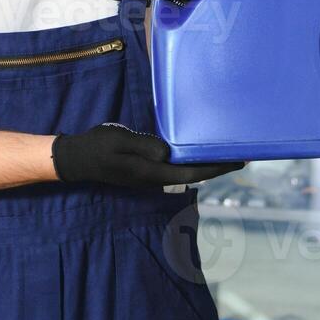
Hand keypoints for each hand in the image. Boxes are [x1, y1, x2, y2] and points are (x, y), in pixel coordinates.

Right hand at [51, 124, 242, 188]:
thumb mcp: (120, 141)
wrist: (77, 159)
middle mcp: (156, 178)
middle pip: (195, 173)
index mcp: (153, 172)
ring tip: (224, 150)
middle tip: (242, 153)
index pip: (194, 171)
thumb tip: (169, 153)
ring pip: (186, 171)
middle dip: (218, 165)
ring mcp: (151, 176)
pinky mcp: (146, 171)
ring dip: (206, 162)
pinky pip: (176, 167)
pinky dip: (191, 159)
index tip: (240, 159)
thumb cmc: (98, 147)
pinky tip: (196, 149)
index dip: (219, 166)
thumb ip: (145, 147)